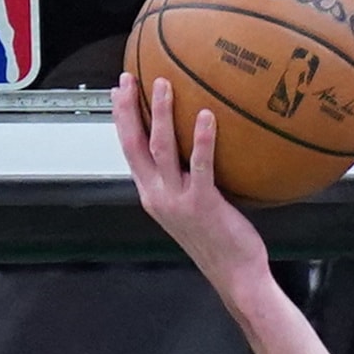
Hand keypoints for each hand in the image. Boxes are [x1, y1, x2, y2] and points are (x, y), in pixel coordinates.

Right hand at [113, 72, 269, 289]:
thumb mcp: (191, 209)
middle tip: (128, 79)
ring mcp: (177, 200)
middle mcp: (158, 196)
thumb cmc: (219, 241)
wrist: (234, 275)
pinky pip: (201, 165)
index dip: (121, 120)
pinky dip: (202, 139)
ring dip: (161, 114)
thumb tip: (197, 151)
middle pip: (134, 145)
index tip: (119, 93)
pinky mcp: (203, 204)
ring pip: (161, 149)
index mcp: (152, 195)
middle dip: (128, 110)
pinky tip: (207, 116)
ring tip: (164, 85)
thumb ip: (186, 181)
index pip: (129, 151)